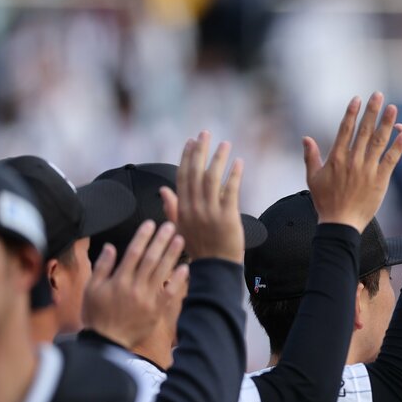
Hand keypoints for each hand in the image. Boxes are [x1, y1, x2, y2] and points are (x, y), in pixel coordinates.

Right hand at [81, 220, 187, 348]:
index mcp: (118, 280)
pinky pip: (170, 292)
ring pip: (162, 272)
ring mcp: (147, 298)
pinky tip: (185, 267)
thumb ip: (102, 267)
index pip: (133, 253)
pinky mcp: (156, 309)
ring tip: (180, 239)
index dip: (142, 237)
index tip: (150, 224)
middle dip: (161, 240)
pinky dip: (178, 280)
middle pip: (150, 259)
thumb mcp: (91, 289)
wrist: (107, 341)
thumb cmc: (96, 314)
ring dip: (172, 254)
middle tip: (171, 225)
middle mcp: (134, 287)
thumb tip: (111, 246)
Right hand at [163, 132, 243, 262]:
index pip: (182, 176)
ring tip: (225, 144)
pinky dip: (234, 175)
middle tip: (205, 133)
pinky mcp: (227, 217)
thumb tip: (163, 190)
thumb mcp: (180, 228)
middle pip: (195, 172)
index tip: (190, 141)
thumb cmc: (199, 248)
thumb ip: (172, 207)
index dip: (186, 157)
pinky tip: (238, 162)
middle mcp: (193, 207)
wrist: (214, 268)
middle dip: (200, 150)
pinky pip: (230, 191)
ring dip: (218, 158)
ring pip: (212, 178)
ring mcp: (210, 212)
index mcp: (182, 208)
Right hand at [304, 92, 401, 230]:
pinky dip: (397, 147)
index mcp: (336, 158)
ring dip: (386, 124)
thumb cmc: (325, 202)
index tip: (358, 98)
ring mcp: (367, 170)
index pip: (345, 129)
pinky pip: (390, 160)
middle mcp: (353, 160)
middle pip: (364, 131)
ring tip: (393, 109)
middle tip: (379, 95)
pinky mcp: (380, 180)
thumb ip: (310, 157)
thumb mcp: (313, 178)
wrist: (341, 224)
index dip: (352, 113)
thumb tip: (306, 138)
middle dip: (371, 111)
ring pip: (378, 142)